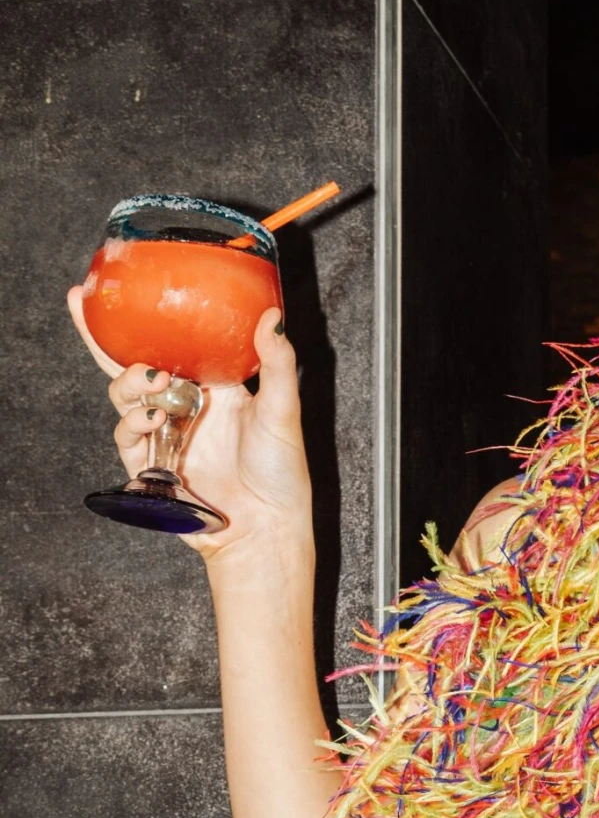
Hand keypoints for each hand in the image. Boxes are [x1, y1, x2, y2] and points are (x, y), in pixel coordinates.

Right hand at [67, 293, 313, 560]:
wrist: (266, 528)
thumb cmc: (281, 473)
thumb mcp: (282, 410)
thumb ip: (276, 364)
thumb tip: (272, 316)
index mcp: (210, 384)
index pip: (166, 343)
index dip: (136, 320)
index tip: (109, 289)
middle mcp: (182, 405)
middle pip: (130, 366)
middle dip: (101, 340)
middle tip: (96, 317)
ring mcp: (164, 434)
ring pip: (124, 397)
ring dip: (129, 383)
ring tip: (152, 382)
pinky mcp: (152, 466)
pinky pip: (126, 438)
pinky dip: (132, 424)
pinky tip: (152, 418)